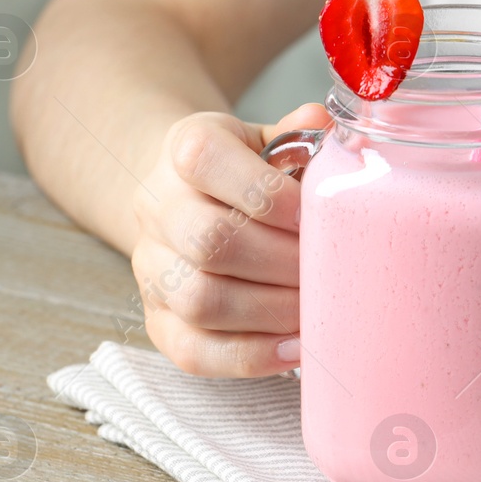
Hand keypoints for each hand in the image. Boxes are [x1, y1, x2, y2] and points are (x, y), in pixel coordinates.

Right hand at [132, 103, 329, 375]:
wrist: (186, 199)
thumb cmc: (244, 172)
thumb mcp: (267, 140)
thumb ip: (299, 136)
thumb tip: (327, 125)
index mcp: (185, 148)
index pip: (205, 160)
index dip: (264, 191)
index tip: (312, 215)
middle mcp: (157, 207)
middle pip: (209, 240)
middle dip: (281, 263)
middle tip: (329, 272)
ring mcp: (151, 268)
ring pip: (200, 300)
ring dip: (271, 312)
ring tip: (317, 311)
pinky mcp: (157, 319)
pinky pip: (193, 351)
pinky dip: (250, 356)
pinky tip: (294, 348)